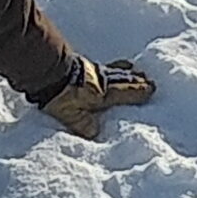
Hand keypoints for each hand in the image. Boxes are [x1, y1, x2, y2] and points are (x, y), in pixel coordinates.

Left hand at [38, 58, 156, 138]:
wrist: (45, 69)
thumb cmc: (59, 94)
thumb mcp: (71, 115)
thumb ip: (84, 125)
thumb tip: (95, 133)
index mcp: (101, 93)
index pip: (124, 93)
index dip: (138, 92)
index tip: (152, 90)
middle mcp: (100, 80)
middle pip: (122, 79)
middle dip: (136, 80)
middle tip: (147, 78)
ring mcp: (90, 71)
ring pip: (113, 71)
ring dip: (125, 72)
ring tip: (134, 69)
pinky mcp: (80, 65)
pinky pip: (102, 67)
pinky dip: (110, 68)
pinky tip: (106, 69)